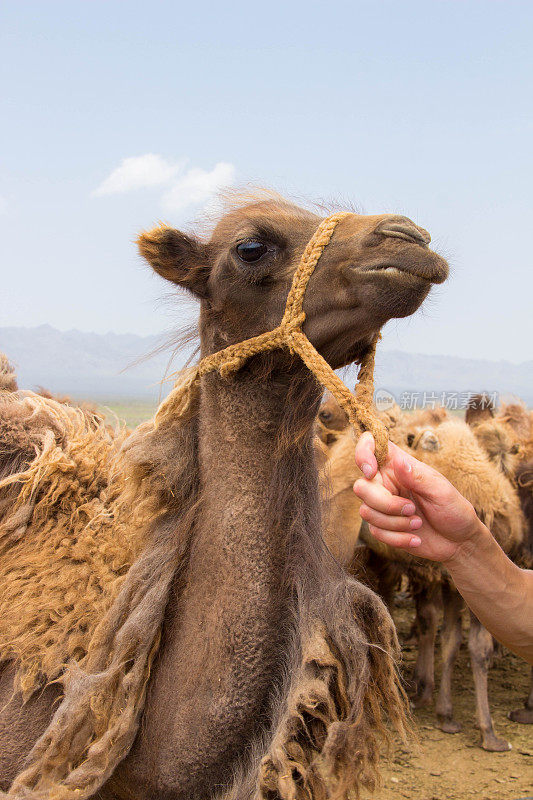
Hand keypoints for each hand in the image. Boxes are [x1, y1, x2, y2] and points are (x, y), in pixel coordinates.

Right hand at [353, 432, 482, 562]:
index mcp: (399, 466)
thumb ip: (418, 476)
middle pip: (362, 487)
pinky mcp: (383, 526)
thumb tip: (398, 461)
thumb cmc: (454, 510)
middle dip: (385, 503)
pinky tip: (416, 539)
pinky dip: (397, 538)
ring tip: (418, 523)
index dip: (363, 453)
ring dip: (394, 523)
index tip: (371, 471)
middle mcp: (386, 482)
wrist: (459, 542)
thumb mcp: (441, 491)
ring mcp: (383, 505)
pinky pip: (375, 532)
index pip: (371, 446)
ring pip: (366, 512)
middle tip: (411, 509)